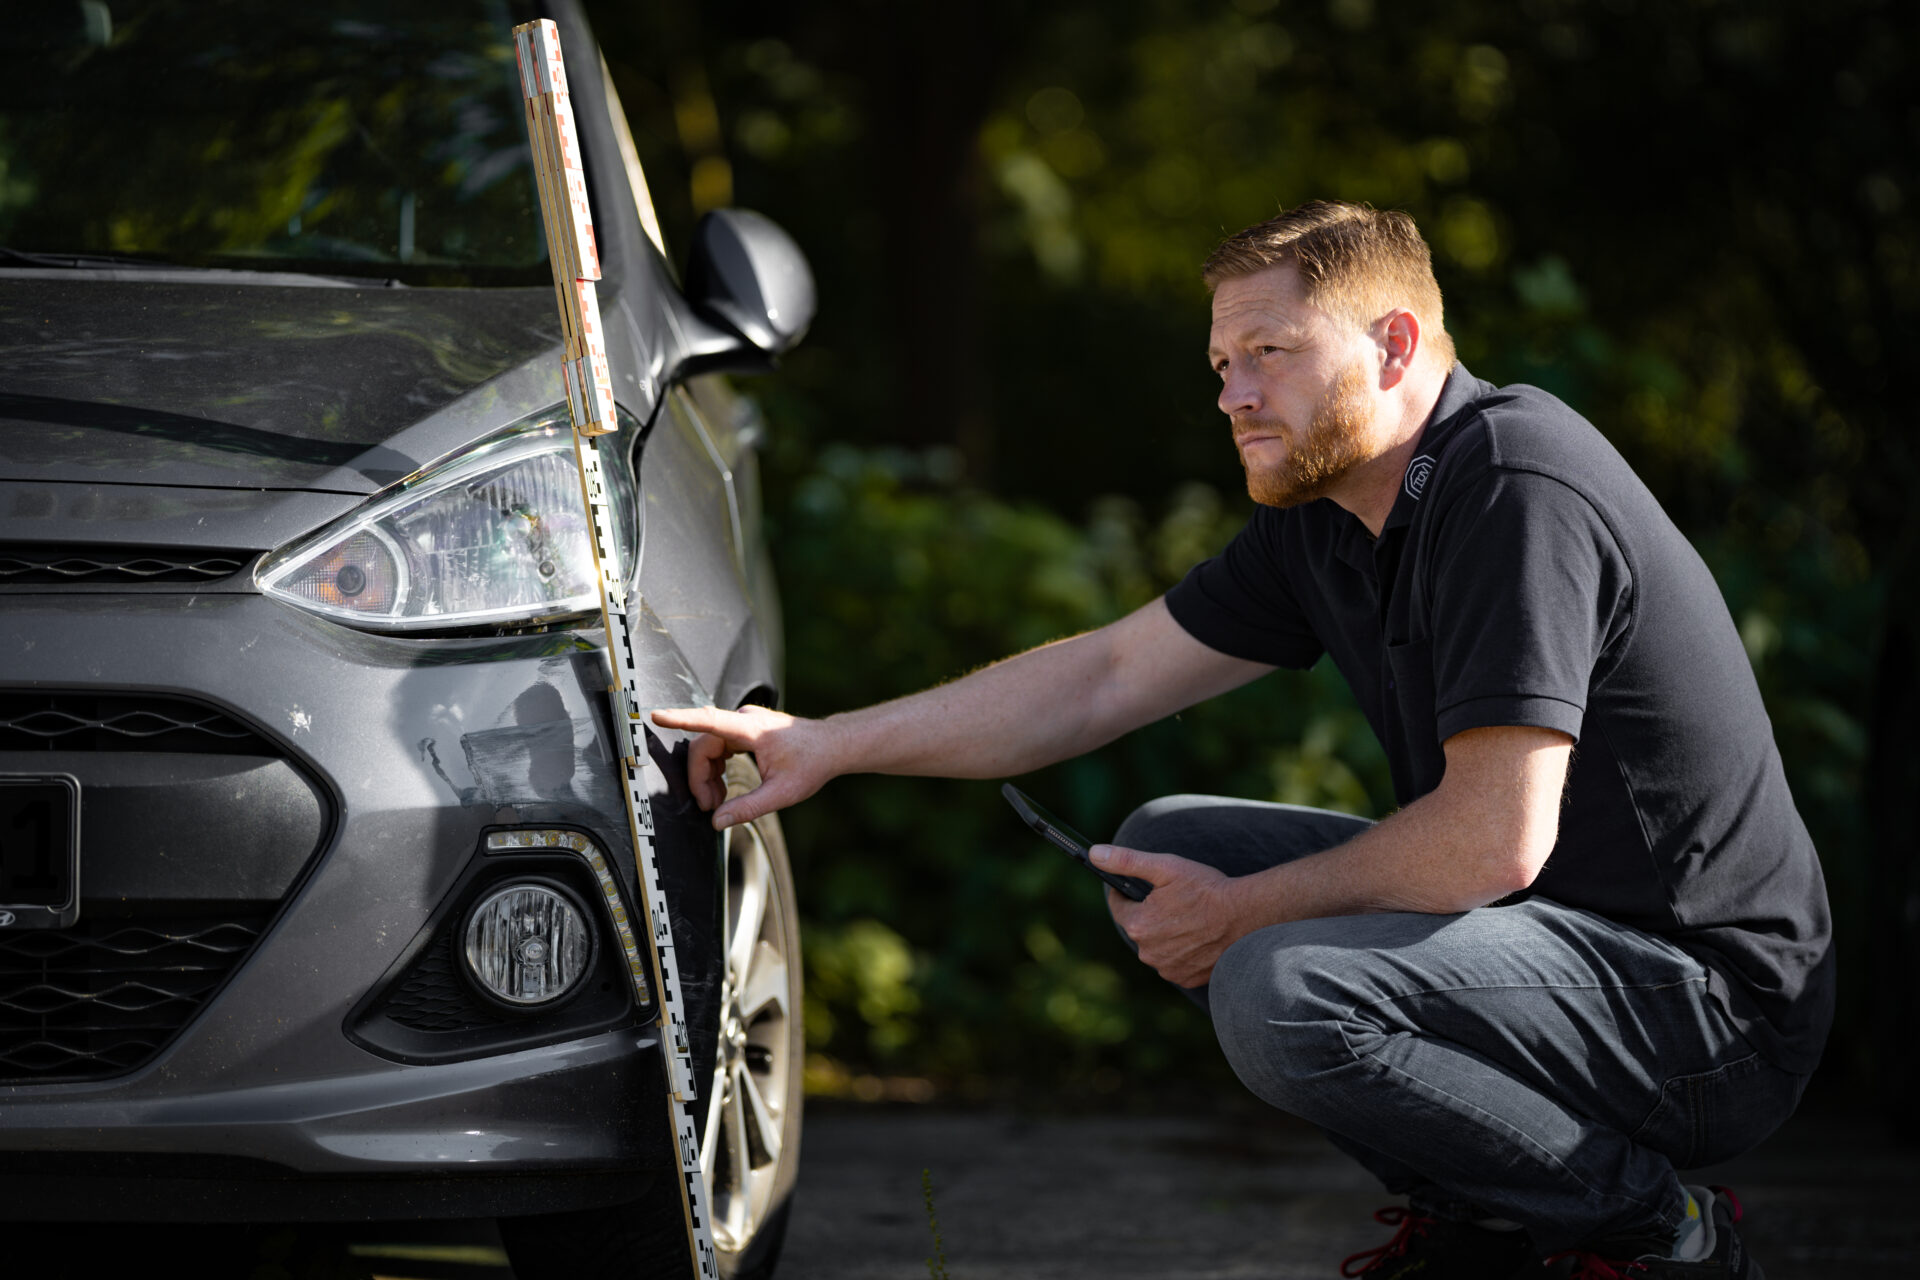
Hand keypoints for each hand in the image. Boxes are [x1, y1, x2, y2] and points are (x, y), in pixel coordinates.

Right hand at [648, 705, 838, 828]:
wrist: (832, 746)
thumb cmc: (812, 764)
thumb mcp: (781, 793)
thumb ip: (747, 808)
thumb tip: (717, 821)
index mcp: (751, 729)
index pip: (708, 721)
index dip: (680, 719)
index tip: (657, 716)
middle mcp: (744, 720)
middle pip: (703, 746)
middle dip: (699, 777)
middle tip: (708, 806)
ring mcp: (743, 723)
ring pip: (708, 748)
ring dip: (707, 775)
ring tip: (717, 802)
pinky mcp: (744, 729)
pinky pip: (718, 747)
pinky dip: (716, 768)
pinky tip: (722, 789)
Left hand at [1094, 845, 1241, 987]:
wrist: (1246, 916)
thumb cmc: (1206, 889)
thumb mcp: (1165, 867)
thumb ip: (1126, 861)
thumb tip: (1095, 854)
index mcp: (1138, 925)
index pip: (1119, 907)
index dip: (1128, 894)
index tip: (1142, 887)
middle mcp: (1148, 953)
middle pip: (1139, 928)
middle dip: (1150, 914)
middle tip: (1174, 900)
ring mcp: (1168, 968)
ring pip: (1157, 946)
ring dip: (1165, 933)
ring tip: (1188, 918)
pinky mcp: (1186, 978)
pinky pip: (1174, 962)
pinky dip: (1181, 951)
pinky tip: (1196, 937)